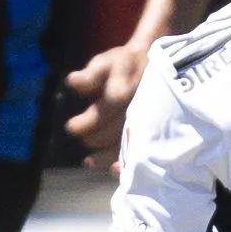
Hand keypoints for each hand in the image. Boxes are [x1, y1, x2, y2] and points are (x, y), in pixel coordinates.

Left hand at [60, 42, 147, 169]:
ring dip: (106, 156)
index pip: (105, 109)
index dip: (85, 122)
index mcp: (128, 86)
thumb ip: (92, 74)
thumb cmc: (126, 65)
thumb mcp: (108, 62)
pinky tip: (115, 170)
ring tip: (89, 161)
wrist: (159, 64)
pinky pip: (145, 151)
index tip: (71, 127)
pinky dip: (129, 162)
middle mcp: (142, 105)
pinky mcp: (159, 130)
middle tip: (83, 138)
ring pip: (129, 143)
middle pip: (115, 129)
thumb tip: (73, 82)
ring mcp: (153, 119)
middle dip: (94, 138)